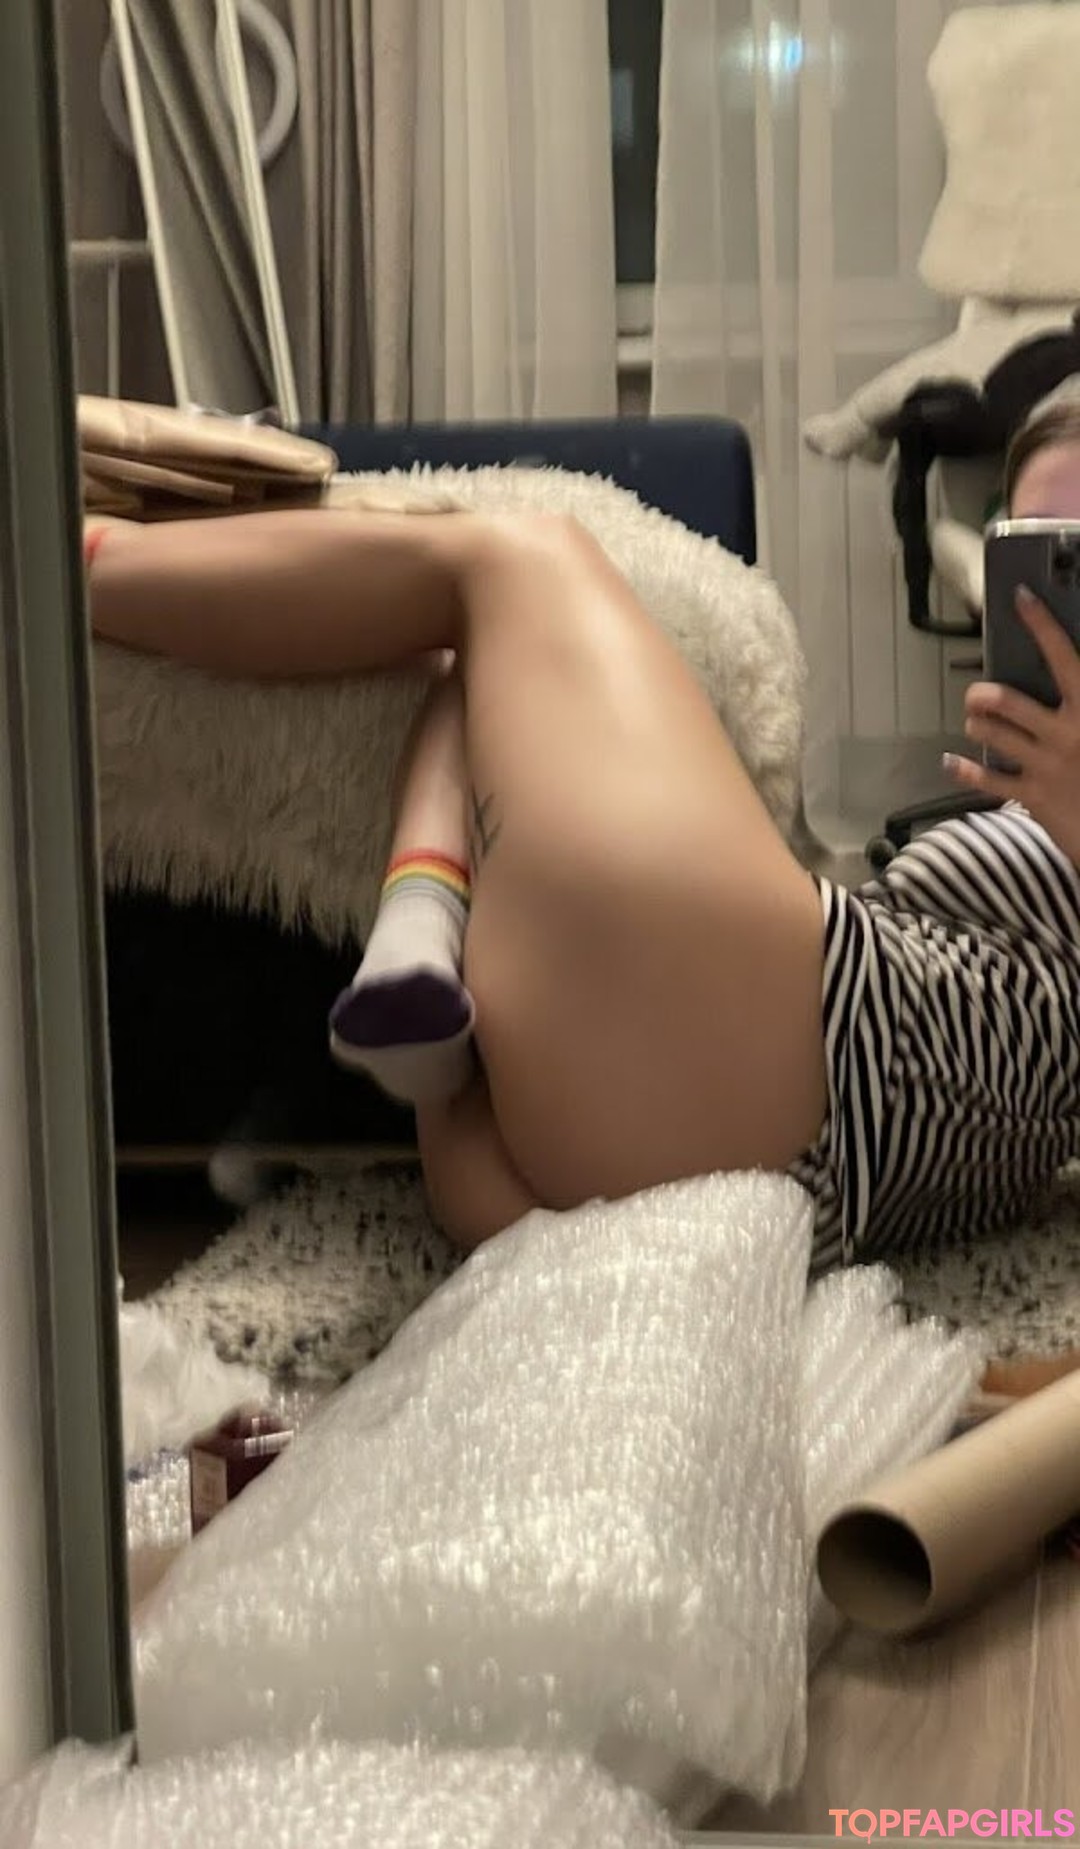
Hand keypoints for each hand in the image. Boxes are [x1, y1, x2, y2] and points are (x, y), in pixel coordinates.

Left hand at [945, 587, 1079, 867]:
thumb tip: (1068, 675)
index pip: (1065, 657)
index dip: (1042, 625)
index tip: (1021, 598)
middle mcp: (1067, 733)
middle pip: (1008, 702)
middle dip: (983, 695)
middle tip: (977, 695)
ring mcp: (1047, 766)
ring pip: (992, 734)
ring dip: (978, 726)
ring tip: (976, 723)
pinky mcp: (1033, 796)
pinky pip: (987, 779)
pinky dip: (964, 769)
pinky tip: (951, 761)